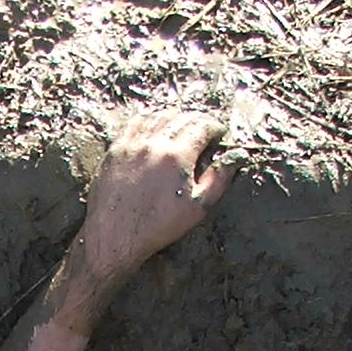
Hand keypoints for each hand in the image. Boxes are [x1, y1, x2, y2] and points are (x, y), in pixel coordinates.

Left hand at [73, 110, 233, 288]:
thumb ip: (219, 178)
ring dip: (174, 117)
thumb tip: (236, 156)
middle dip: (197, 120)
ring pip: (157, 116)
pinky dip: (149, 119)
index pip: (202, 126)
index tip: (219, 133)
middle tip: (205, 129)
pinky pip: (135, 123)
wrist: (115, 234)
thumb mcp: (198, 206)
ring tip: (182, 125)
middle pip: (181, 118)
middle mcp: (154, 143)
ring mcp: (132, 144)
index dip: (215, 127)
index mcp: (177, 155)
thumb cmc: (159, 225)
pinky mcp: (115, 149)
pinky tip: (155, 126)